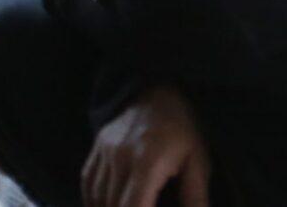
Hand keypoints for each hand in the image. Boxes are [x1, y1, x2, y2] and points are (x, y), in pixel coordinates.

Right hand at [84, 86, 211, 206]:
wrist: (155, 91)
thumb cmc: (183, 129)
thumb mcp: (198, 161)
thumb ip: (196, 196)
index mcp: (148, 163)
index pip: (134, 206)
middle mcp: (120, 158)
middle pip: (111, 205)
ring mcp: (104, 152)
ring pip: (97, 197)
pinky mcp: (96, 148)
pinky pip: (88, 182)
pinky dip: (93, 201)